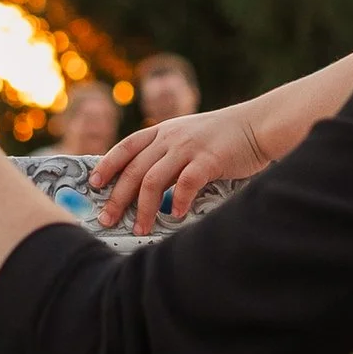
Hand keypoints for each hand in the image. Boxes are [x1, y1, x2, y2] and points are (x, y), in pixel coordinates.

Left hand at [90, 99, 272, 234]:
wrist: (258, 124)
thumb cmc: (224, 137)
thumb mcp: (189, 137)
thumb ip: (168, 155)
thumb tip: (149, 188)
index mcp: (163, 131)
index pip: (126, 147)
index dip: (107, 165)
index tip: (94, 184)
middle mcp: (171, 137)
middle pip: (134, 170)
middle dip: (118, 198)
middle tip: (108, 220)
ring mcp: (188, 147)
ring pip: (153, 180)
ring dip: (144, 209)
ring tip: (141, 229)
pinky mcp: (209, 159)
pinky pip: (186, 184)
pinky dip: (178, 202)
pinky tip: (176, 216)